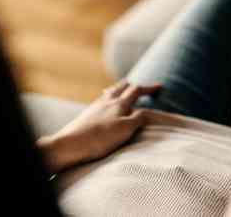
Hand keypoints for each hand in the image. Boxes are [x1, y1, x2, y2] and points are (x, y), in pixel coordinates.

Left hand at [37, 80, 161, 172]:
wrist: (70, 144)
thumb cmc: (100, 138)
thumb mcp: (125, 130)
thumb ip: (138, 119)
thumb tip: (146, 111)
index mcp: (119, 103)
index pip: (137, 90)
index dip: (149, 88)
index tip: (160, 87)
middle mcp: (107, 100)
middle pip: (122, 86)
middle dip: (133, 86)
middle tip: (141, 89)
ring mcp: (95, 106)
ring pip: (111, 92)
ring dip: (120, 90)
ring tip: (123, 92)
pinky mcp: (87, 114)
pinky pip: (101, 100)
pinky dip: (109, 98)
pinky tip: (105, 106)